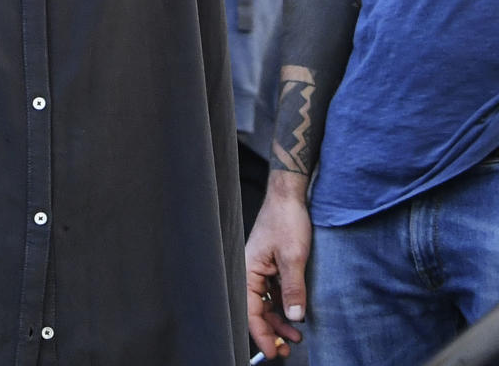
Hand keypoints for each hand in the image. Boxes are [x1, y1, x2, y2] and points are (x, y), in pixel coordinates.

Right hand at [244, 178, 311, 359]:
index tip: (274, 353)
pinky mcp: (272, 266)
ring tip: (296, 337)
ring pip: (266, 304)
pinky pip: (274, 294)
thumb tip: (295, 318)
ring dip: (280, 321)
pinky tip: (297, 316)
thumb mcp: (293, 256)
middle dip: (271, 332)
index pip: (251, 311)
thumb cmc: (286, 219)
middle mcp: (252, 272)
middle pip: (257, 311)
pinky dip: (284, 307)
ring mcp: (262, 269)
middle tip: (287, 350)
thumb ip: (294, 289)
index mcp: (249, 270)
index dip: (262, 335)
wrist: (290, 195)